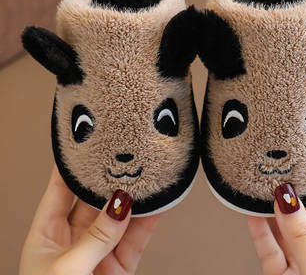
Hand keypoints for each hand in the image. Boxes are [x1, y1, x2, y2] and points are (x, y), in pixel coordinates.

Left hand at [19, 166, 159, 274]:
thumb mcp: (66, 271)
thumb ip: (96, 238)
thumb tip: (120, 205)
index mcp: (46, 235)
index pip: (60, 189)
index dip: (72, 165)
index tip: (88, 142)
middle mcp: (73, 238)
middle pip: (94, 198)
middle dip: (110, 178)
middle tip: (126, 154)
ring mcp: (99, 250)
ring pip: (120, 215)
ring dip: (135, 197)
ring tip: (148, 174)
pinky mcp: (121, 265)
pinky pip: (137, 237)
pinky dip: (150, 220)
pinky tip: (159, 202)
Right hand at [247, 174, 305, 273]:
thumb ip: (304, 239)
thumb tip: (287, 203)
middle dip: (298, 195)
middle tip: (285, 171)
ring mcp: (303, 268)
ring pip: (287, 233)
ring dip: (274, 211)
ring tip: (263, 187)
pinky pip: (269, 250)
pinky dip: (259, 232)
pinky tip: (251, 213)